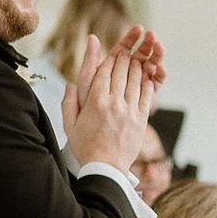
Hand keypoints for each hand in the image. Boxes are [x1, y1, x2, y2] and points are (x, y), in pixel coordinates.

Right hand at [64, 24, 160, 173]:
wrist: (105, 168)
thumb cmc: (85, 147)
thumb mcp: (70, 124)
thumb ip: (69, 101)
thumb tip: (70, 83)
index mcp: (95, 101)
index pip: (105, 71)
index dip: (111, 57)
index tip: (114, 50)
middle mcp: (114, 102)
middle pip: (122, 71)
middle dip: (125, 57)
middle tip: (129, 49)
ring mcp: (130, 110)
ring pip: (136, 80)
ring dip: (137, 66)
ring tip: (138, 58)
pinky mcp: (141, 120)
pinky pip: (146, 95)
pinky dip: (147, 83)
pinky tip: (147, 77)